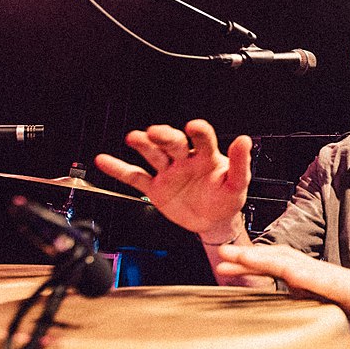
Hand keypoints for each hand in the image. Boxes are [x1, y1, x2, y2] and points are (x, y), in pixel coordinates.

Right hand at [95, 120, 251, 234]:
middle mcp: (185, 159)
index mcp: (207, 157)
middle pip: (173, 143)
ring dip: (144, 145)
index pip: (202, 139)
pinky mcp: (155, 187)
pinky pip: (135, 177)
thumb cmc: (227, 199)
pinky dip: (119, 169)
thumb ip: (240, 163)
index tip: (193, 126)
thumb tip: (245, 140)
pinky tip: (105, 160)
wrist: (214, 222)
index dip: (198, 132)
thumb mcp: (237, 184)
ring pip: (153, 155)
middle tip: (156, 131)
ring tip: (134, 137)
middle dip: (165, 136)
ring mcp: (169, 172)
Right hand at [216, 243, 349, 338]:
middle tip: (221, 255)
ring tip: (226, 263)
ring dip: (255, 263)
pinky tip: (253, 279)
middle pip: (282, 260)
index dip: (266, 263)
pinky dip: (266, 273)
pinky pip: (287, 278)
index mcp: (336, 281)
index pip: (294, 269)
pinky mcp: (321, 290)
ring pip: (282, 265)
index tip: (239, 257)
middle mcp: (326, 276)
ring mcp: (322, 281)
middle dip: (252, 257)